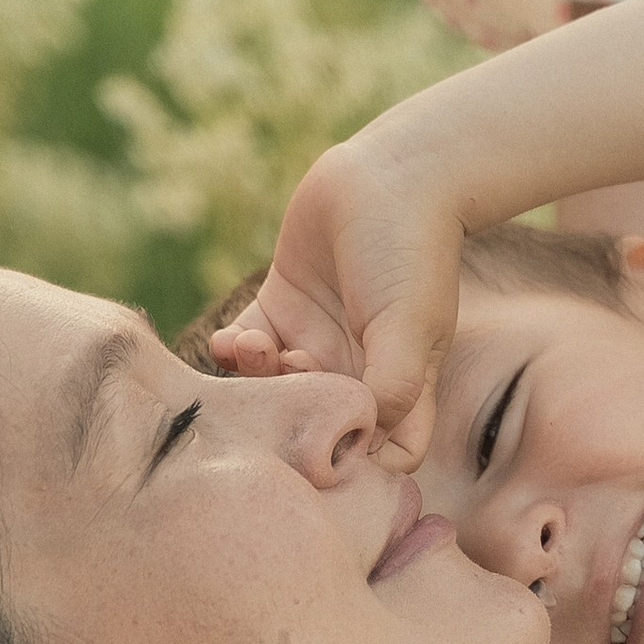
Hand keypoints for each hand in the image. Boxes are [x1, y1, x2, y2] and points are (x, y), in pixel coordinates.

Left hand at [211, 124, 459, 467]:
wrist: (388, 174)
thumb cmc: (411, 252)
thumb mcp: (411, 326)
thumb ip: (395, 387)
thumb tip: (369, 445)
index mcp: (399, 388)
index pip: (384, 456)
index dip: (357, 468)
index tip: (328, 450)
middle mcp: (356, 371)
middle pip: (317, 428)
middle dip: (290, 420)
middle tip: (283, 384)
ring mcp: (315, 340)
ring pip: (276, 390)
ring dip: (257, 383)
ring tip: (258, 350)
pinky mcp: (280, 307)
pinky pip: (246, 347)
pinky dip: (232, 351)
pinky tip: (233, 338)